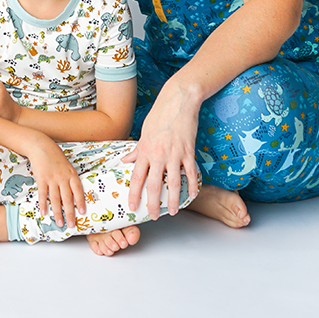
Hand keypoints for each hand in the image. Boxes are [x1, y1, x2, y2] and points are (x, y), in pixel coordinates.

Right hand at [27, 140, 83, 228]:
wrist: (42, 147)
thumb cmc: (56, 156)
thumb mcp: (67, 166)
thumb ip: (70, 178)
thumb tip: (74, 194)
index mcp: (72, 174)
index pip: (78, 191)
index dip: (80, 202)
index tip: (82, 213)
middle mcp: (63, 178)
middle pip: (67, 198)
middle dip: (70, 213)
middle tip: (72, 225)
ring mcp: (52, 179)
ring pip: (55, 199)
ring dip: (57, 213)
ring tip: (59, 223)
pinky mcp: (41, 179)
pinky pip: (43, 194)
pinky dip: (43, 204)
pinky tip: (44, 213)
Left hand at [122, 80, 199, 218]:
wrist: (178, 101)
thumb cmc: (159, 116)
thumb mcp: (143, 133)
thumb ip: (137, 150)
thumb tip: (126, 161)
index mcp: (144, 151)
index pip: (137, 177)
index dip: (134, 194)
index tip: (133, 207)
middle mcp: (158, 155)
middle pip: (154, 185)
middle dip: (153, 203)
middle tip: (153, 216)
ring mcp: (174, 154)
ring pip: (173, 183)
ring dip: (173, 200)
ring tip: (173, 211)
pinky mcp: (188, 151)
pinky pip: (190, 172)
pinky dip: (192, 185)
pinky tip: (192, 195)